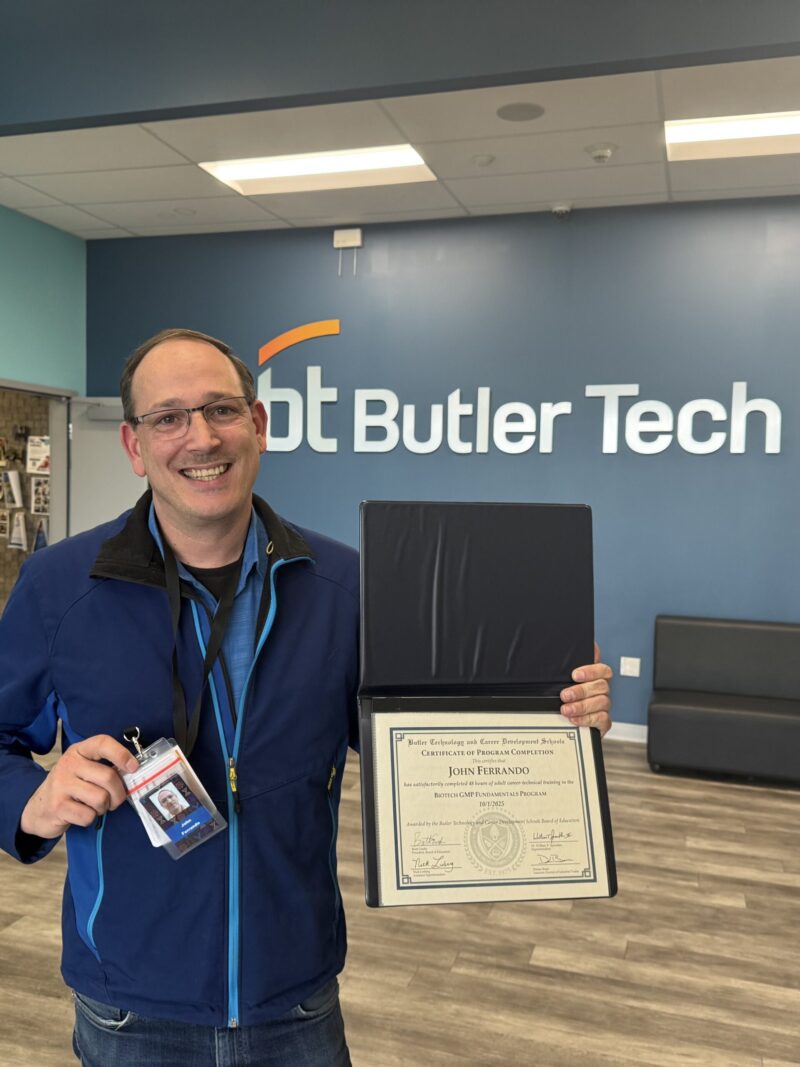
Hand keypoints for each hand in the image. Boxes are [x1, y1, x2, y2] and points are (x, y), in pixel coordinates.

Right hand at [20, 735, 138, 839]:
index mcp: (78, 751)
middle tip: (115, 799)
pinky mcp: (58, 806)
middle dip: (119, 793)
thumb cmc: (70, 787)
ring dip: (104, 807)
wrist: (39, 808)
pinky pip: (89, 816)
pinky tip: (82, 813)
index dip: (121, 754)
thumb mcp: (83, 769)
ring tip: (95, 806)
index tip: (134, 767)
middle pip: (108, 776)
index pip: (102, 743)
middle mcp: (68, 764)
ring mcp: (61, 785)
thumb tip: (132, 773)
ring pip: (101, 798)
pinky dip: (90, 818)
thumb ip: (104, 767)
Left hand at [559, 642, 612, 736]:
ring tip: (566, 710)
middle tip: (565, 695)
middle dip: (581, 691)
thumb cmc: (565, 695)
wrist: (566, 721)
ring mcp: (603, 706)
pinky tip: (574, 719)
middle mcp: (602, 691)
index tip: (575, 675)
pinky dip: (587, 719)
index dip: (591, 671)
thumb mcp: (562, 679)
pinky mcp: (603, 721)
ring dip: (582, 706)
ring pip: (601, 702)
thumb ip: (565, 667)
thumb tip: (564, 649)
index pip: (603, 670)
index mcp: (596, 678)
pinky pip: (602, 719)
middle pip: (601, 686)